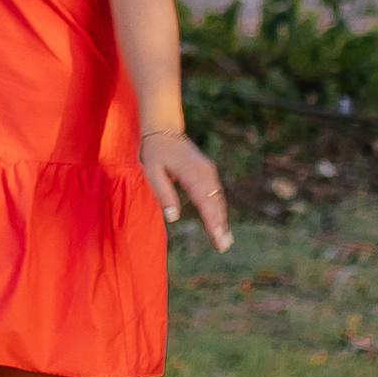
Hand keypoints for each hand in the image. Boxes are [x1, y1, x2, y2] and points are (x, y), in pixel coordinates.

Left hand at [142, 128, 229, 251]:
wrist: (165, 129)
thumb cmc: (156, 152)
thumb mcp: (152, 172)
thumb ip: (163, 194)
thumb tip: (173, 218)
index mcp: (191, 172)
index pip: (203, 200)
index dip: (211, 220)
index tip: (217, 236)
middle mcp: (204, 172)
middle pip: (214, 202)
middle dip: (219, 225)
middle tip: (223, 247)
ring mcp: (209, 171)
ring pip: (218, 200)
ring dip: (222, 220)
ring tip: (225, 242)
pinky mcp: (209, 173)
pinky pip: (216, 195)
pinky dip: (219, 210)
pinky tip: (220, 225)